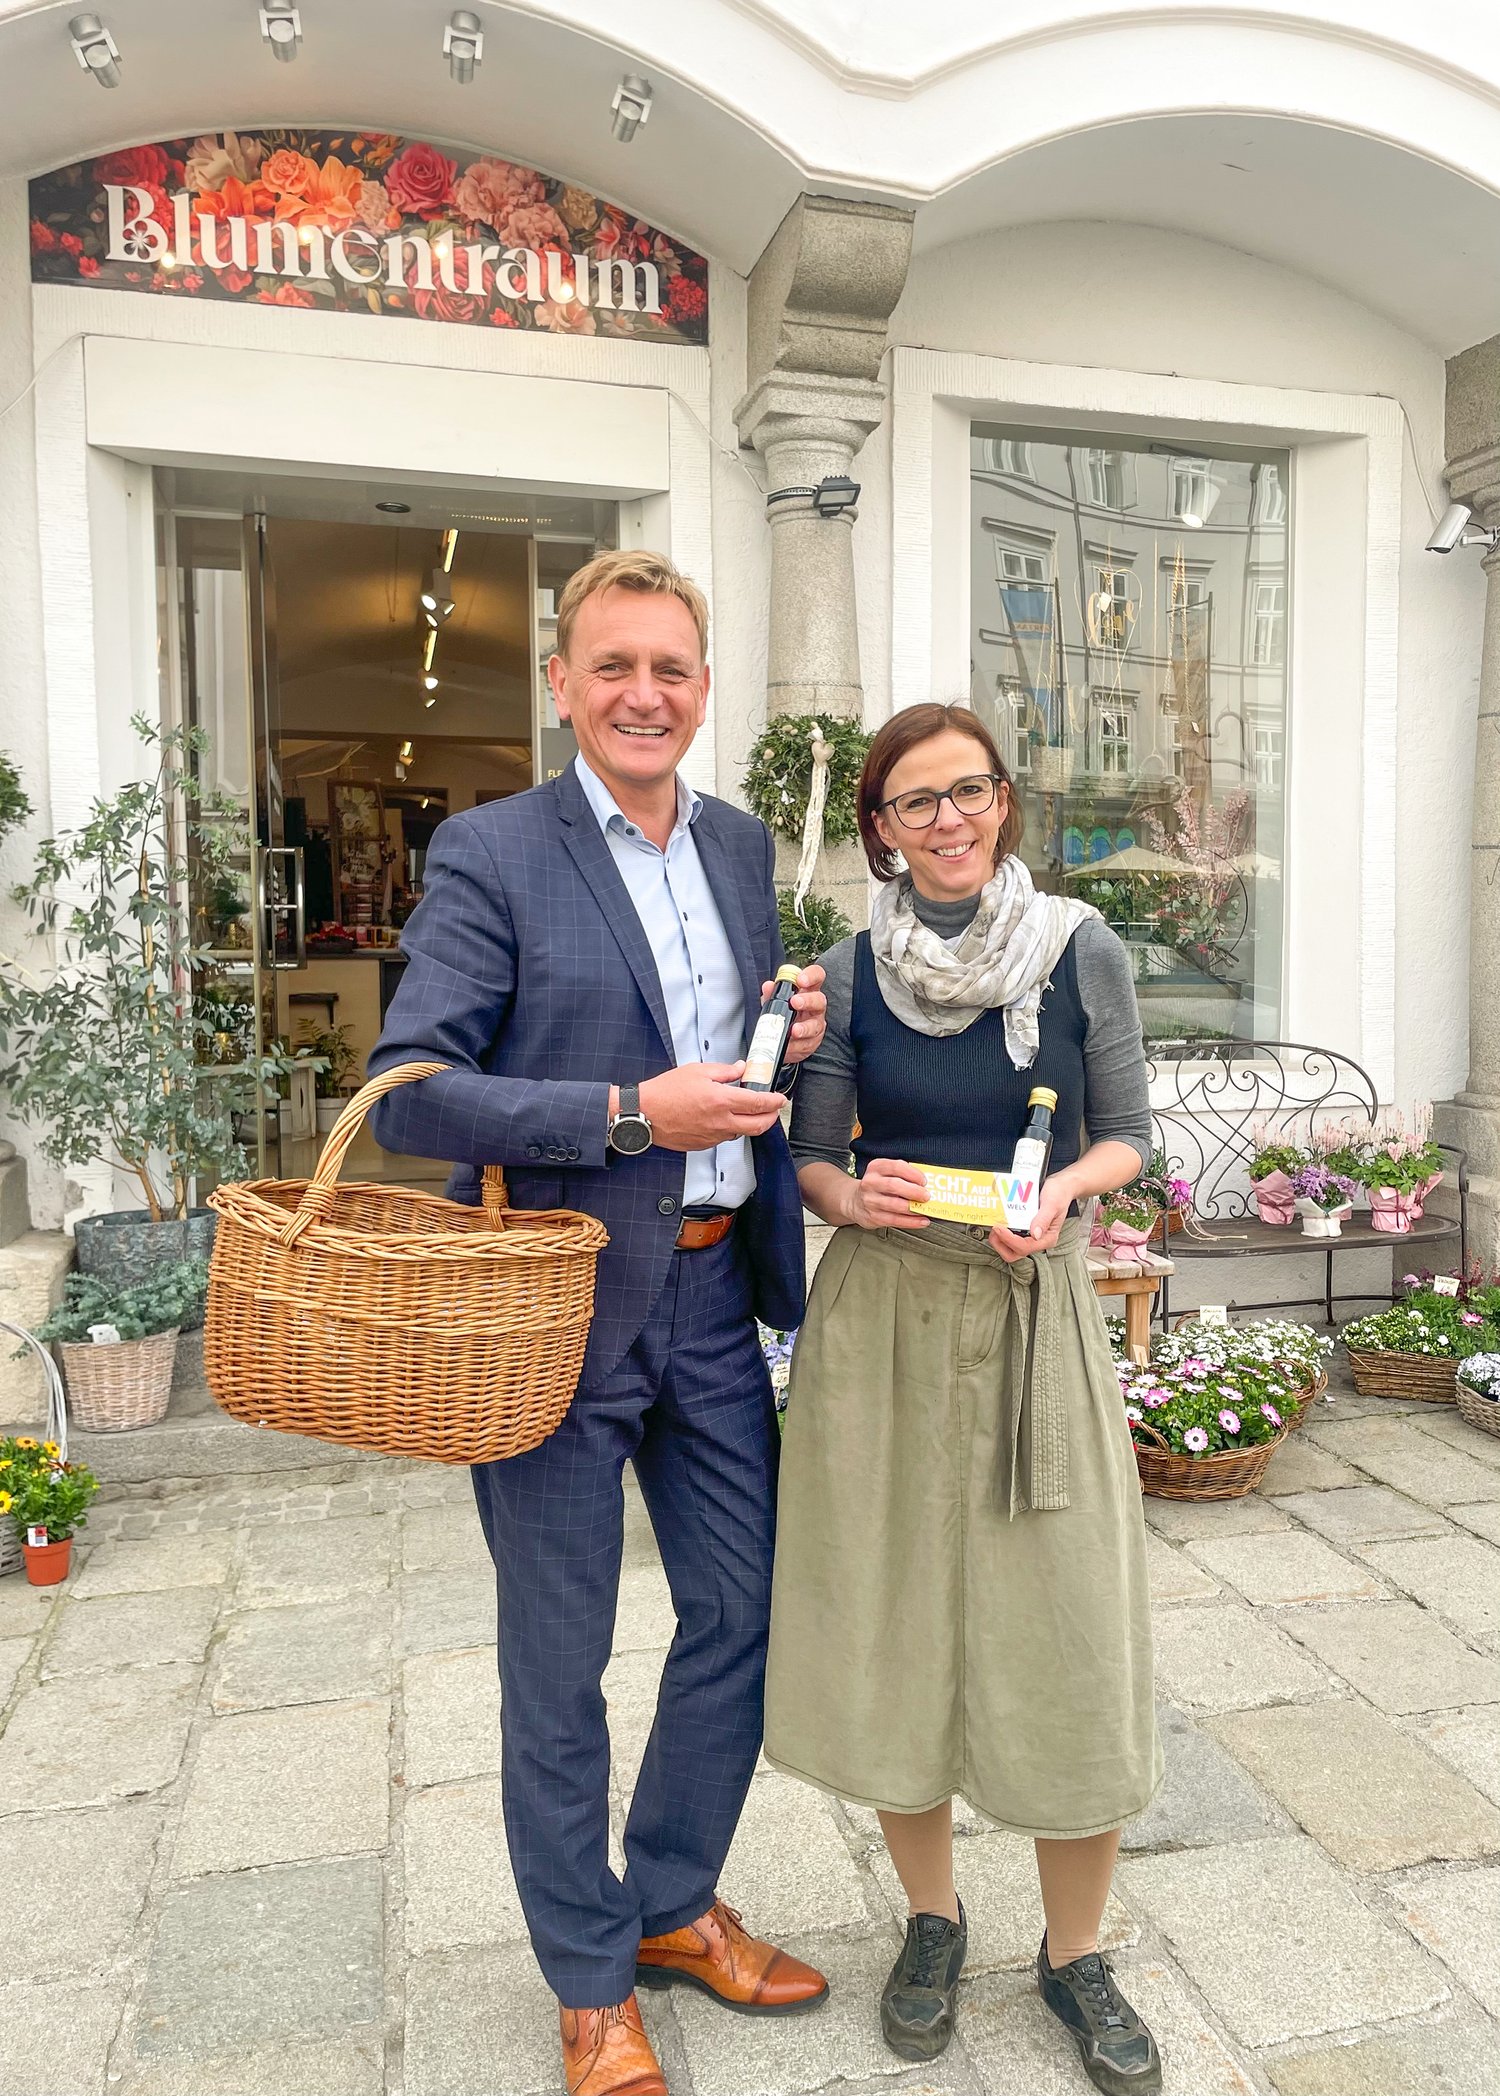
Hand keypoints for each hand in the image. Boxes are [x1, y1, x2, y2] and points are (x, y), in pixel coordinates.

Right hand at [636, 1063, 786, 1151]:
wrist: (644, 1113)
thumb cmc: (666, 1091)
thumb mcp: (698, 1071)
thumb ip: (725, 1071)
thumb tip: (741, 1069)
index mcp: (721, 1101)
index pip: (758, 1104)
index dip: (774, 1102)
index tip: (780, 1099)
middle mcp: (720, 1122)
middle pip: (758, 1126)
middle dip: (771, 1118)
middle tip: (773, 1110)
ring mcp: (712, 1136)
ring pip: (742, 1133)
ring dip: (750, 1124)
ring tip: (747, 1111)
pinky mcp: (703, 1145)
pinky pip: (724, 1138)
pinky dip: (731, 1129)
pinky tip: (725, 1119)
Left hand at [761, 964, 826, 1067]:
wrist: (783, 1039)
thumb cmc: (783, 1014)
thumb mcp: (775, 1002)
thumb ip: (772, 994)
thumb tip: (768, 986)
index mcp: (808, 991)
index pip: (817, 976)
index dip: (811, 975)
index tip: (800, 980)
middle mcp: (815, 1006)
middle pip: (819, 1000)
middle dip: (808, 1001)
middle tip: (795, 1002)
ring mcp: (816, 1024)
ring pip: (815, 1024)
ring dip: (804, 1028)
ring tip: (794, 1030)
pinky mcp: (812, 1042)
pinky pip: (807, 1044)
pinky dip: (796, 1045)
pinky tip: (788, 1044)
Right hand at [847, 1156, 930, 1231]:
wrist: (854, 1201)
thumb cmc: (877, 1186)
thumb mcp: (885, 1174)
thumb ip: (902, 1175)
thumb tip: (926, 1184)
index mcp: (876, 1168)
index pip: (895, 1166)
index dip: (912, 1173)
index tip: (924, 1180)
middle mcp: (870, 1183)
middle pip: (893, 1185)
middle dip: (913, 1191)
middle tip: (926, 1196)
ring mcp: (870, 1201)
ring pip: (894, 1205)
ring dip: (913, 1208)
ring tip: (925, 1209)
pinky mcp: (873, 1217)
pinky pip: (895, 1220)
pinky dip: (911, 1222)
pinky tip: (921, 1221)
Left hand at [988, 1172, 1074, 1263]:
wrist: (1062, 1186)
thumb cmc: (1059, 1194)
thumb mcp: (1052, 1203)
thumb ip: (1043, 1219)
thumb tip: (1035, 1235)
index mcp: (1047, 1238)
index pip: (1025, 1247)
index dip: (1009, 1239)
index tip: (999, 1227)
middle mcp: (1038, 1240)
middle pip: (1015, 1253)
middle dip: (1001, 1244)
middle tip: (994, 1229)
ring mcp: (1030, 1236)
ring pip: (1010, 1248)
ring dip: (999, 1240)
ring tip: (994, 1225)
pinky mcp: (1025, 1230)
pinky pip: (1010, 1237)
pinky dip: (1001, 1233)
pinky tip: (998, 1222)